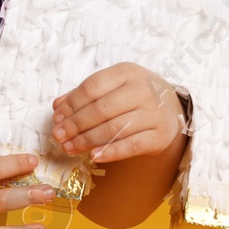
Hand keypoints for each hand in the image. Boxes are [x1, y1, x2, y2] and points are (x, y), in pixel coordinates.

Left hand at [50, 62, 188, 163]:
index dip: (71, 104)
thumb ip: (85, 94)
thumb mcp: (113, 86)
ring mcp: (153, 113)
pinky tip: (93, 156)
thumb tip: (58, 107)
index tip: (56, 118)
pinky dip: (110, 152)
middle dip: (75, 124)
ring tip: (69, 147)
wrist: (171, 110)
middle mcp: (142, 90)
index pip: (92, 87)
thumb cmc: (134, 96)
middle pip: (101, 109)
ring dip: (87, 140)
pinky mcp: (159, 135)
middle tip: (58, 136)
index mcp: (127, 72)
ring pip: (113, 129)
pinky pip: (131, 145)